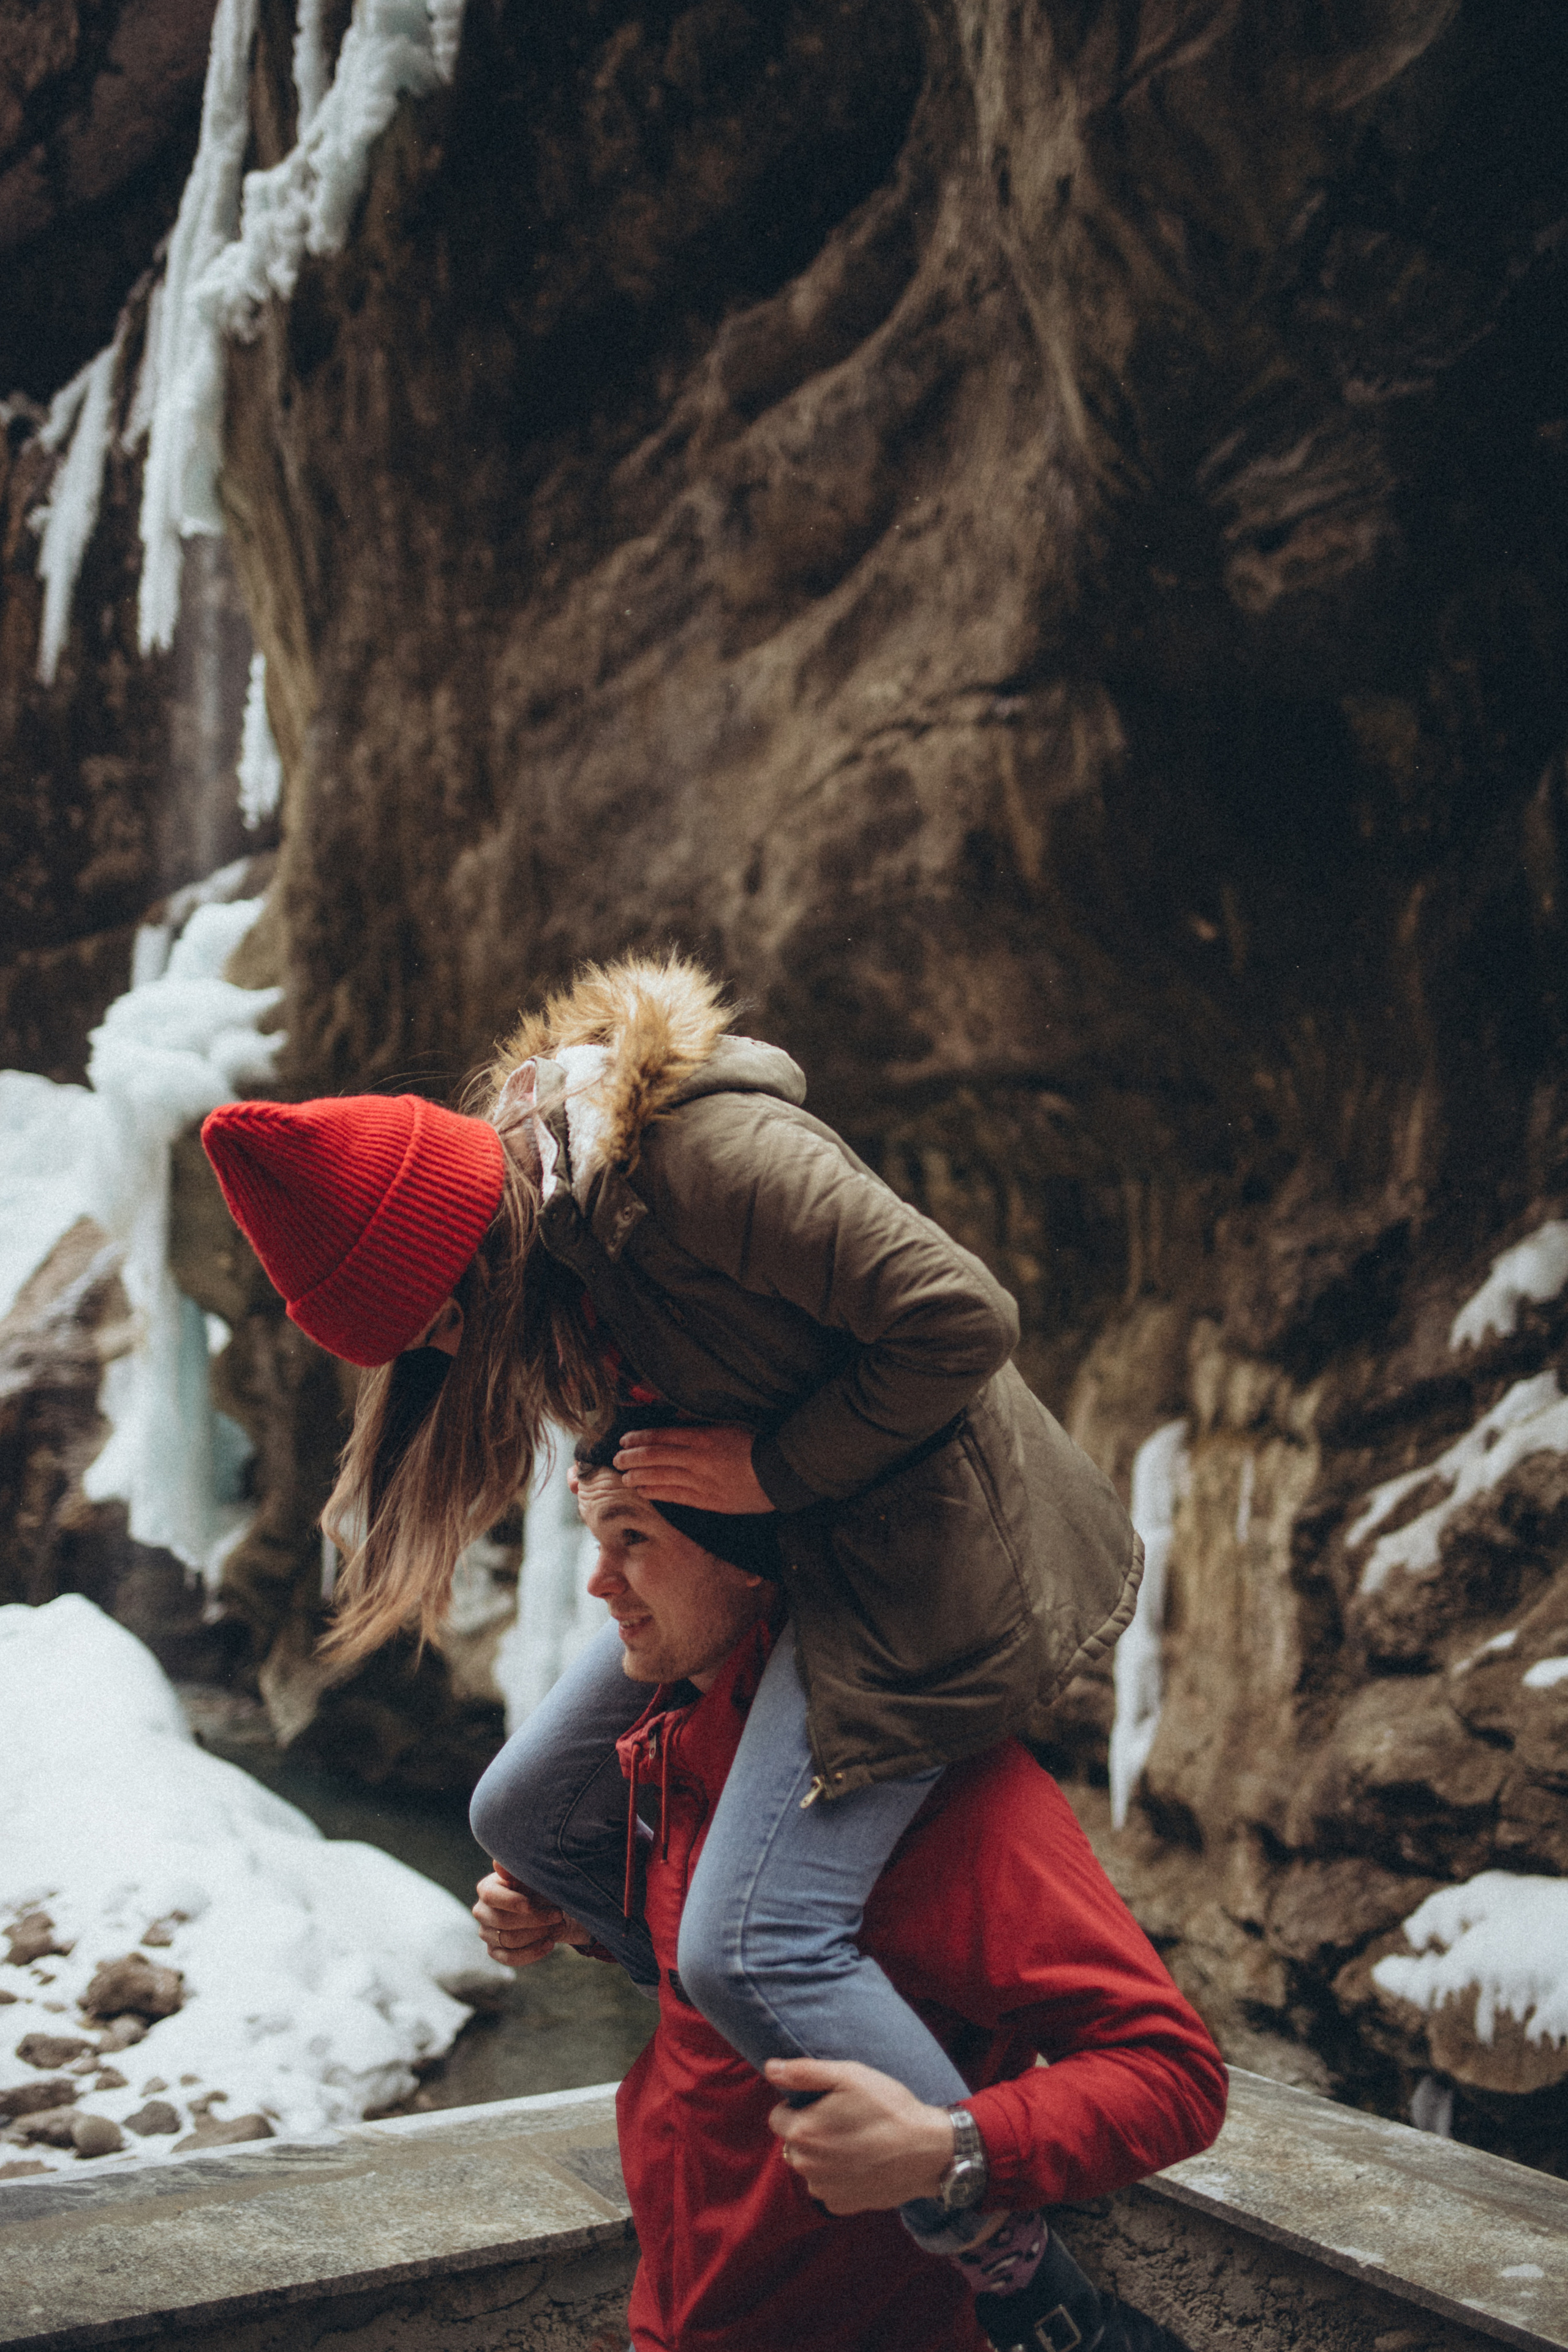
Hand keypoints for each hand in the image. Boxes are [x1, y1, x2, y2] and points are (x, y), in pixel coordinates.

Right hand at [473, 1870, 590, 1967]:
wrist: (547, 1907)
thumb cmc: (538, 1886)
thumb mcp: (531, 1875)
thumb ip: (516, 1871)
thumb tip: (498, 1865)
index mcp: (487, 1888)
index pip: (490, 1896)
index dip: (510, 1902)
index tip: (530, 1905)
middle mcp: (482, 1911)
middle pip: (502, 1921)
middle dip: (534, 1919)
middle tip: (558, 1914)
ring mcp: (487, 1933)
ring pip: (509, 1940)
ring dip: (538, 1934)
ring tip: (559, 1926)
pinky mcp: (495, 1952)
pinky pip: (511, 1958)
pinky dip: (533, 1952)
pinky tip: (549, 1943)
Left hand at [614, 1422, 774, 1513]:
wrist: (780, 1473)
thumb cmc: (758, 1445)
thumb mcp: (729, 1425)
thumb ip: (701, 1425)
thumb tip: (676, 1422)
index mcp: (703, 1437)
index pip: (661, 1436)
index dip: (640, 1438)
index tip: (625, 1439)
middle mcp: (697, 1459)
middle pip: (655, 1457)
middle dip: (632, 1458)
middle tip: (617, 1459)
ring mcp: (700, 1482)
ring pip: (660, 1478)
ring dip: (638, 1477)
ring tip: (624, 1478)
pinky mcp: (707, 1500)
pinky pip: (675, 1497)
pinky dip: (656, 1493)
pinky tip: (644, 1492)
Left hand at [765, 2058, 955, 2212]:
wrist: (926, 2151)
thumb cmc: (887, 2107)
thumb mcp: (848, 2076)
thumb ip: (803, 2072)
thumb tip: (770, 2067)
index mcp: (802, 2132)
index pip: (778, 2117)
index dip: (800, 2106)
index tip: (826, 2103)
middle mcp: (806, 2166)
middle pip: (793, 2143)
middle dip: (810, 2131)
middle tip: (844, 2120)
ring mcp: (824, 2190)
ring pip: (810, 2166)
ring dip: (823, 2156)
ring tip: (857, 2141)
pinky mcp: (842, 2205)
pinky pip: (828, 2187)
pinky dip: (839, 2177)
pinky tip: (863, 2163)